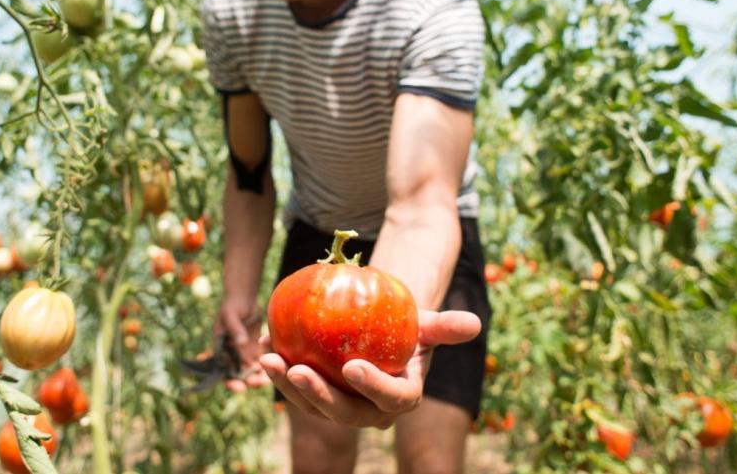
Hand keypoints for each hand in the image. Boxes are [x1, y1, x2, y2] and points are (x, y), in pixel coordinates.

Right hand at [214, 295, 269, 392]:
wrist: (244, 298)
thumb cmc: (232, 306)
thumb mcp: (230, 315)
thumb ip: (235, 329)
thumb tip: (241, 343)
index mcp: (221, 351)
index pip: (223, 372)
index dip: (230, 382)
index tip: (239, 387)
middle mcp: (232, 356)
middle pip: (239, 376)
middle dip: (247, 382)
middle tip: (257, 383)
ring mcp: (245, 354)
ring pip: (252, 372)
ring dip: (259, 377)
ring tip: (268, 380)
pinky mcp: (257, 350)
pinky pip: (263, 362)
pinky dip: (269, 367)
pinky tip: (278, 369)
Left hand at [259, 309, 480, 427]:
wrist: (383, 331)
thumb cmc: (408, 326)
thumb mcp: (426, 323)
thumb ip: (446, 327)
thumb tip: (473, 324)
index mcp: (400, 398)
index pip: (389, 400)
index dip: (372, 388)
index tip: (353, 366)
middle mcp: (368, 411)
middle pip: (342, 412)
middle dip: (317, 396)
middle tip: (297, 369)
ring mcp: (339, 405)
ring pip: (311, 404)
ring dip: (287, 385)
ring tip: (269, 357)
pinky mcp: (315, 394)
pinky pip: (295, 384)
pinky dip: (278, 367)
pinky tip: (263, 342)